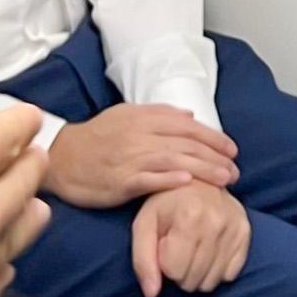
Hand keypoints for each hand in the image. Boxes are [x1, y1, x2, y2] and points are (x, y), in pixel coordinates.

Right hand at [0, 8, 51, 296]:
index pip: (11, 130)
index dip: (19, 119)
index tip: (25, 117)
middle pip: (29, 180)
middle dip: (31, 160)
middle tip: (31, 153)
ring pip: (26, 232)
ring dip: (30, 211)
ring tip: (29, 204)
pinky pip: (2, 281)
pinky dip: (5, 263)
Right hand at [45, 104, 238, 209]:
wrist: (61, 157)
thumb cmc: (96, 139)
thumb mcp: (125, 116)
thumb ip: (158, 114)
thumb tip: (189, 114)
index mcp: (142, 118)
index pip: (186, 125)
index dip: (212, 137)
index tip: (232, 149)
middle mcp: (139, 134)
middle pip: (185, 142)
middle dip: (215, 155)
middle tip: (236, 169)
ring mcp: (129, 157)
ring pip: (174, 160)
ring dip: (203, 169)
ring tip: (224, 179)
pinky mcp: (120, 180)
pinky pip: (148, 179)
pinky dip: (169, 179)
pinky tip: (188, 183)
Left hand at [130, 183, 250, 296]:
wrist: (196, 177)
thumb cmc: (165, 202)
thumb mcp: (144, 225)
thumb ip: (143, 260)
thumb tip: (151, 295)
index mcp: (189, 217)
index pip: (175, 273)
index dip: (164, 264)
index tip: (165, 245)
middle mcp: (217, 222)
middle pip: (193, 281)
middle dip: (180, 272)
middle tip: (178, 249)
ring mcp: (235, 227)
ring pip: (211, 283)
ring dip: (197, 274)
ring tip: (192, 250)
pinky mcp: (246, 232)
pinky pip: (229, 275)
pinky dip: (216, 270)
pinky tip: (208, 250)